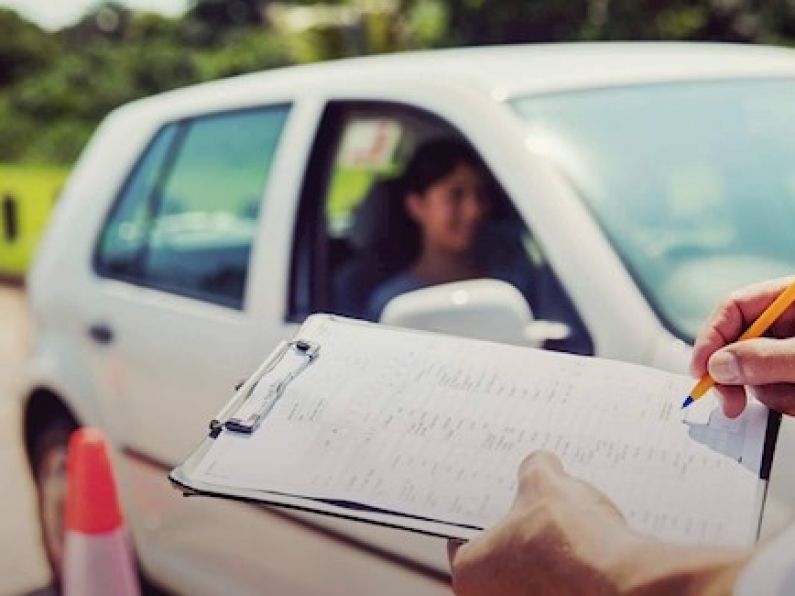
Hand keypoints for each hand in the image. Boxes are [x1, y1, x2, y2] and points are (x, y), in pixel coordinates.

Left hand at [448, 452, 747, 595]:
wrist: (621, 586)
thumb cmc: (568, 541)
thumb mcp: (545, 484)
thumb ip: (534, 470)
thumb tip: (540, 464)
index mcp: (468, 572)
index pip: (463, 536)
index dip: (484, 510)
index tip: (498, 498)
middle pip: (499, 558)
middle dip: (518, 534)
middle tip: (535, 506)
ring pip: (531, 577)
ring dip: (547, 556)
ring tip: (568, 524)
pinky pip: (560, 587)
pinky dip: (570, 573)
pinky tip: (590, 550)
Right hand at [691, 277, 794, 417]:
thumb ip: (767, 358)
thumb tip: (719, 366)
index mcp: (793, 298)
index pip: (735, 307)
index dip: (711, 337)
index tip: (700, 370)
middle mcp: (793, 322)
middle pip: (741, 343)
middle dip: (738, 376)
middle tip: (732, 402)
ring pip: (759, 373)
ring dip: (773, 393)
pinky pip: (779, 390)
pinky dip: (789, 401)